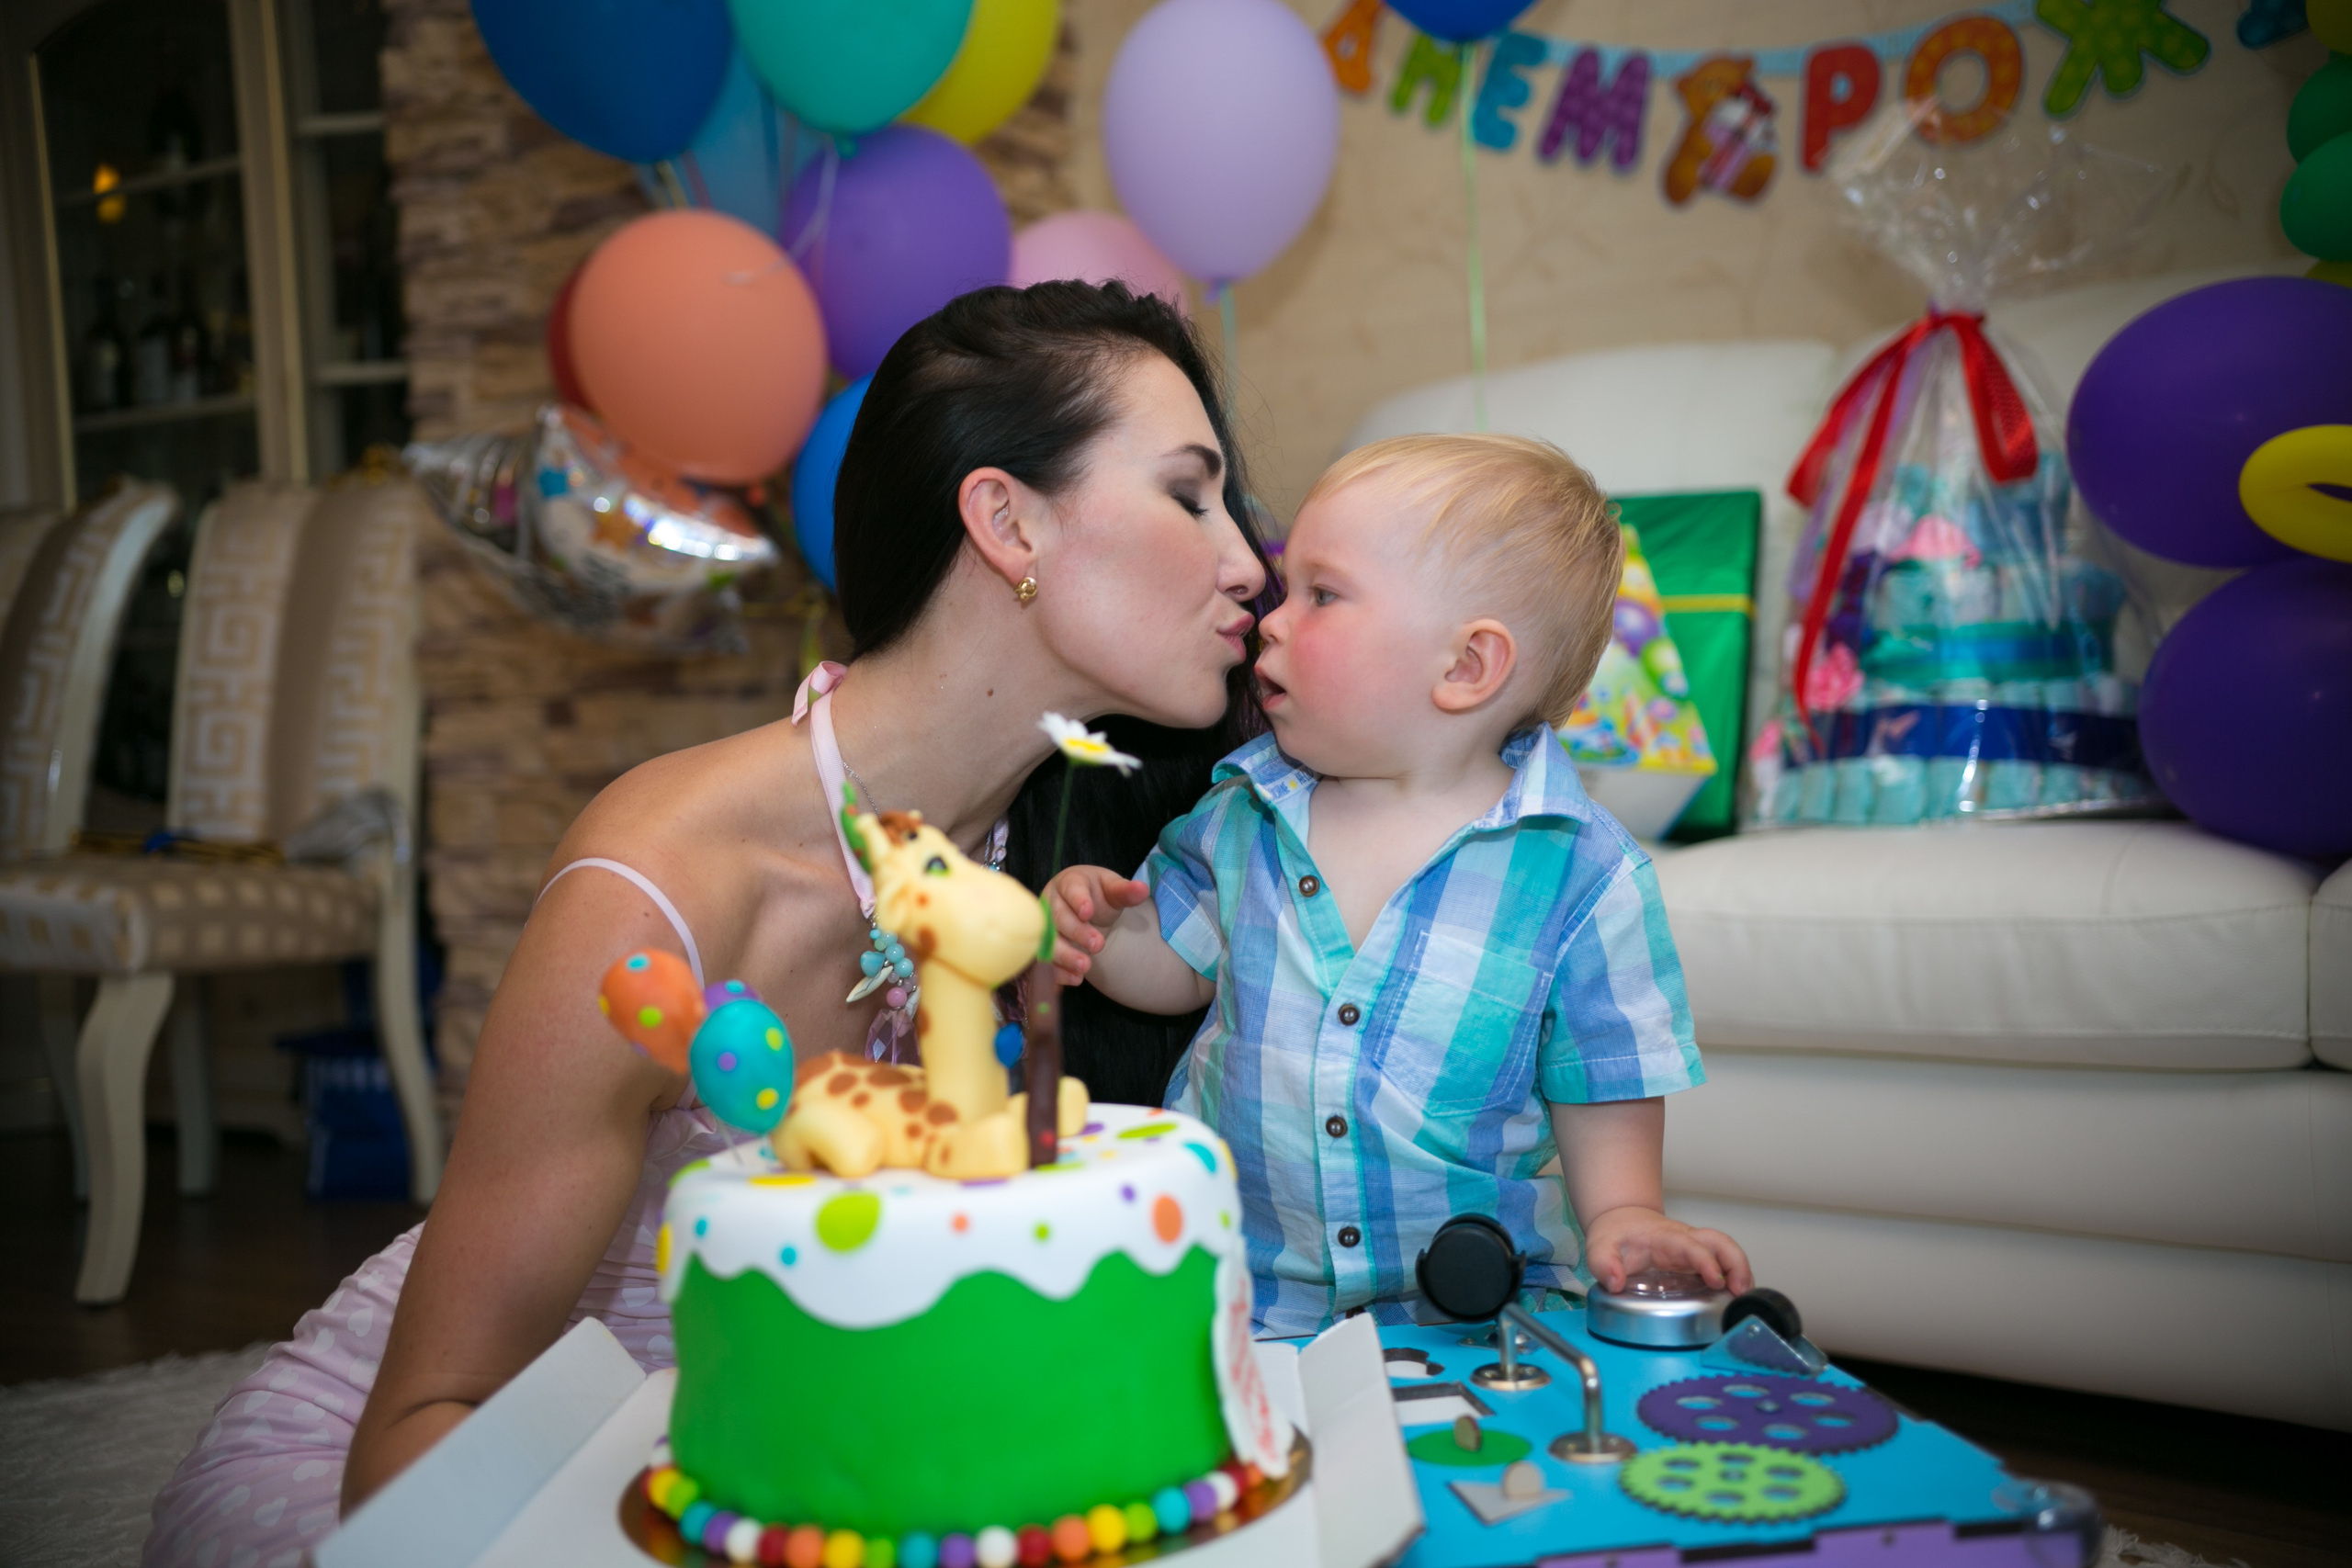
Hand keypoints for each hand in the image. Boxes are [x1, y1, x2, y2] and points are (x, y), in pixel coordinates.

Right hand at [1044, 866, 1151, 986]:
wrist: (1087, 909)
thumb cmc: (1098, 895)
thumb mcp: (1112, 889)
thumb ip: (1125, 891)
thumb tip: (1142, 889)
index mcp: (1069, 883)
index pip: (1071, 889)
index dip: (1078, 901)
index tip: (1087, 912)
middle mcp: (1051, 903)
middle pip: (1059, 918)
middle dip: (1077, 932)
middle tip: (1098, 945)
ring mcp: (1044, 927)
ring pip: (1049, 941)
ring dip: (1065, 955)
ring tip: (1085, 966)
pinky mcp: (1043, 947)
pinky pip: (1046, 961)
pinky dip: (1059, 972)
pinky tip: (1076, 979)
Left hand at [1581, 1205, 1752, 1295]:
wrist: (1622, 1220)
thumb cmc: (1615, 1235)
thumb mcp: (1600, 1248)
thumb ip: (1604, 1264)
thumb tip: (1615, 1283)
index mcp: (1665, 1237)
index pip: (1691, 1245)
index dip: (1706, 1262)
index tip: (1716, 1281)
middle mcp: (1685, 1239)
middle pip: (1721, 1242)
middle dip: (1737, 1264)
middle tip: (1741, 1292)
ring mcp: (1694, 1248)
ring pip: (1727, 1250)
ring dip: (1741, 1271)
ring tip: (1744, 1298)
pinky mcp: (1698, 1259)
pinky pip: (1724, 1263)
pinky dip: (1735, 1277)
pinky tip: (1736, 1298)